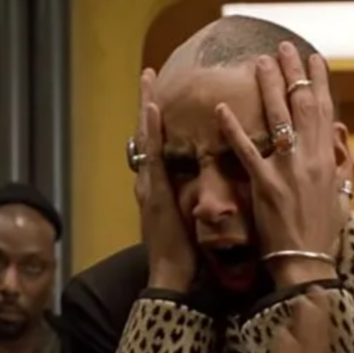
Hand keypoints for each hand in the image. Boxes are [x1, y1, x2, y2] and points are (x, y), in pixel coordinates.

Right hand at [135, 69, 195, 291]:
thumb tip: (209, 187)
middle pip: (147, 135)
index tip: (158, 95)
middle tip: (147, 74)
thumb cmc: (185, 256)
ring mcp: (149, 185)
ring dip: (144, 107)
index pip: (159, 145)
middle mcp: (150, 181)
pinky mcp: (153, 193)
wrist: (170, 278)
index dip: (157, 119)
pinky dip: (149, 133)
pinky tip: (151, 110)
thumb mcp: (190, 221)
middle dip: (146, 104)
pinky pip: (152, 157)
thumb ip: (195, 201)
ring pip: (146, 138)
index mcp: (160, 187)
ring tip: (146, 79)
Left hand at [217, 43, 342, 288]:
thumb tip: (341, 129)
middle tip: (283, 47)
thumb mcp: (341, 193)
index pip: (325, 110)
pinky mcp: (264, 184)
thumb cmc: (322, 231)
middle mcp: (309, 158)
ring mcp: (286, 169)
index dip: (320, 81)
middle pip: (302, 105)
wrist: (306, 263)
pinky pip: (246, 150)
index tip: (314, 58)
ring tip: (258, 62)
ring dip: (268, 87)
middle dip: (293, 73)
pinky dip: (234, 128)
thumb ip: (341, 159)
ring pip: (277, 118)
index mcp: (327, 159)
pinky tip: (221, 108)